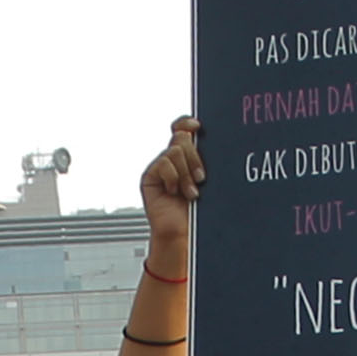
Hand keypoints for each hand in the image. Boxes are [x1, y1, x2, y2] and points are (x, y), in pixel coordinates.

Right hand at [139, 119, 203, 259]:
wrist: (183, 233)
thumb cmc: (199, 211)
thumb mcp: (206, 181)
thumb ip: (203, 160)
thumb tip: (204, 139)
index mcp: (188, 156)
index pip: (184, 128)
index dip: (188, 122)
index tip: (199, 126)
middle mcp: (173, 159)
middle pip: (182, 138)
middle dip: (195, 157)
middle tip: (202, 178)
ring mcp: (161, 167)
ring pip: (175, 151)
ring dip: (187, 173)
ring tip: (191, 191)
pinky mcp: (150, 177)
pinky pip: (164, 164)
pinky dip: (174, 178)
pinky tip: (176, 192)